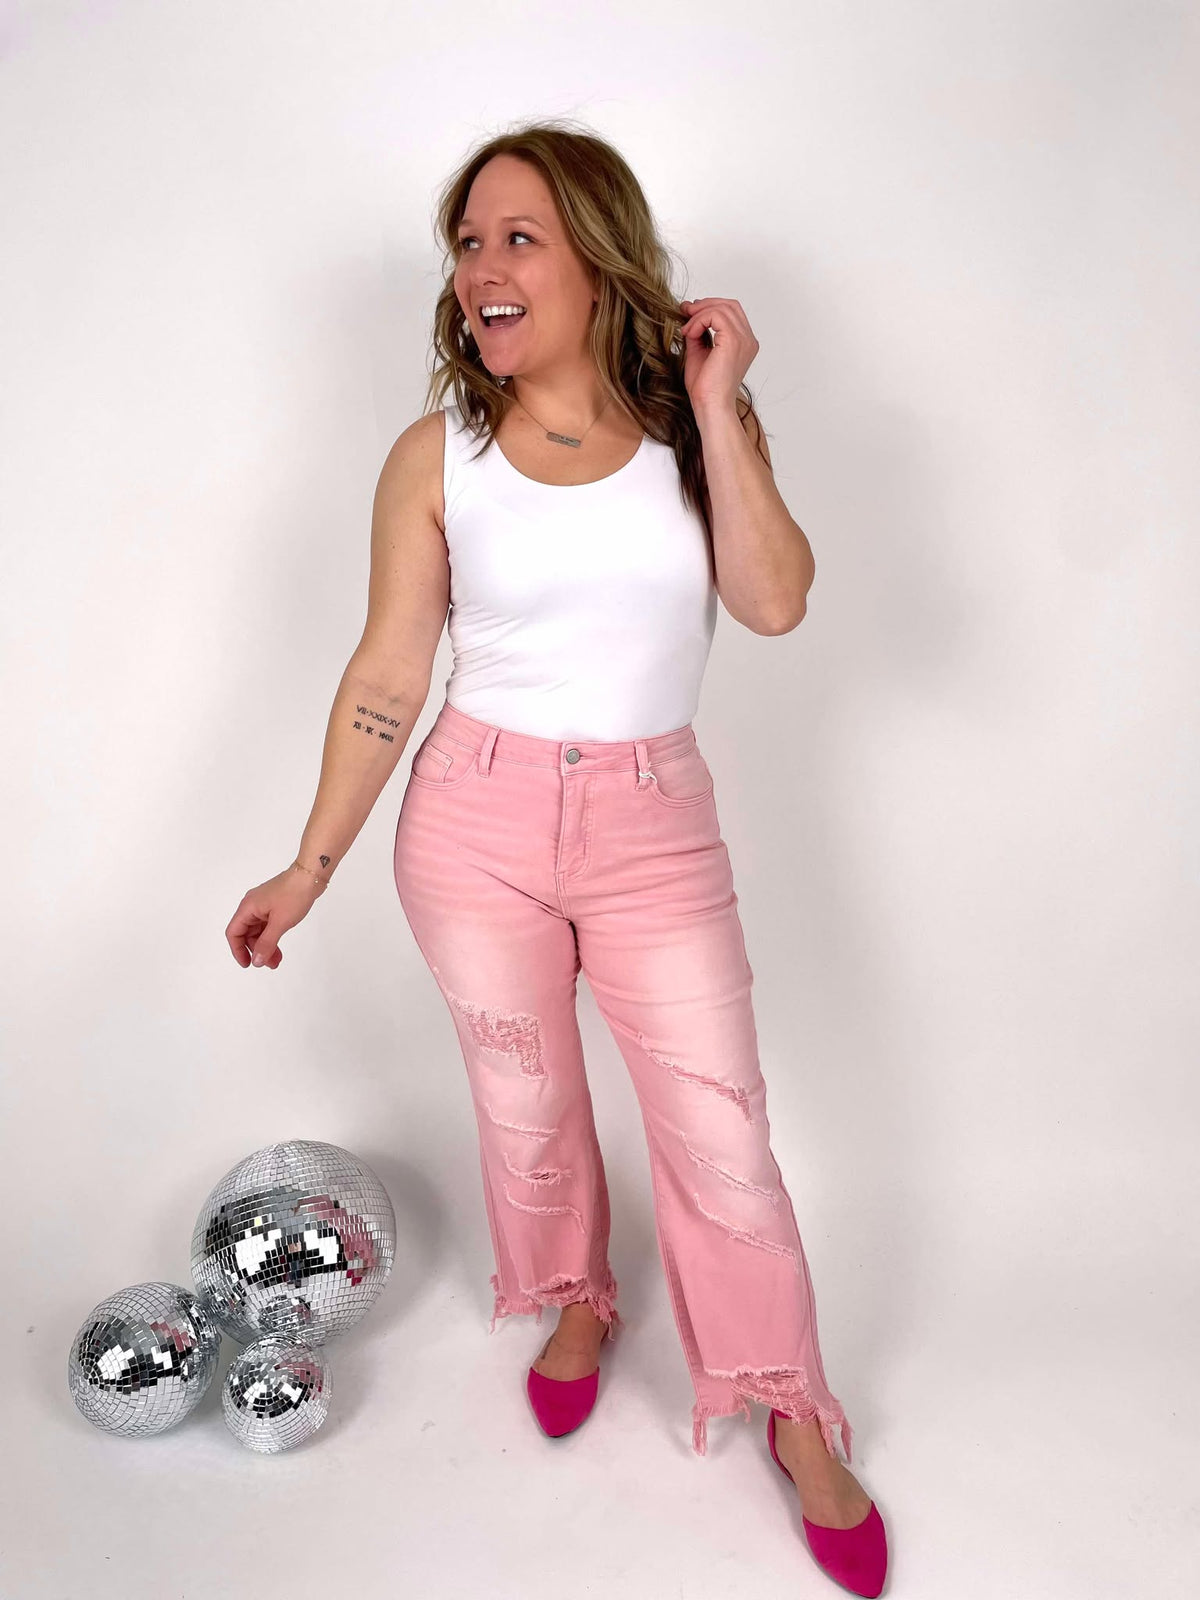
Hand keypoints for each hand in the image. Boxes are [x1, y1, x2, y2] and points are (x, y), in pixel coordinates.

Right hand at [225, 866, 325, 968]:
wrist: (311, 875)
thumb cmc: (294, 895)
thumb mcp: (280, 923)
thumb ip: (266, 943)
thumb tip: (256, 961)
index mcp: (247, 907)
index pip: (234, 932)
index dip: (237, 950)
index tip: (247, 964)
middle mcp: (252, 906)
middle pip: (246, 933)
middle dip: (256, 950)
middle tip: (269, 964)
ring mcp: (263, 905)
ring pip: (258, 931)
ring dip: (265, 946)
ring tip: (277, 960)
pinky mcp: (274, 905)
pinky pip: (267, 925)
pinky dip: (272, 937)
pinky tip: (279, 947)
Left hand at [677, 296, 759, 413]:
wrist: (709, 405)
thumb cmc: (705, 387)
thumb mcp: (699, 351)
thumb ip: (698, 332)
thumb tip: (690, 314)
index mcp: (744, 343)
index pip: (731, 312)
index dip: (710, 307)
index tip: (689, 313)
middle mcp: (748, 340)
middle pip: (730, 305)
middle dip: (705, 304)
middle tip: (685, 311)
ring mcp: (744, 339)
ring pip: (722, 307)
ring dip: (699, 314)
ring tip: (686, 329)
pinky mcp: (733, 341)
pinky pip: (716, 315)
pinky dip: (699, 320)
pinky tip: (689, 333)